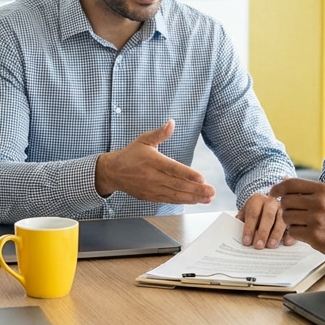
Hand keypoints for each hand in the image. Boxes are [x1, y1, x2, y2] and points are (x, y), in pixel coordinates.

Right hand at [94, 120, 214, 204]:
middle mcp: (153, 176)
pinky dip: (183, 201)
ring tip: (207, 198)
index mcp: (152, 161)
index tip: (202, 178)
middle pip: (177, 185)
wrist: (113, 172)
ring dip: (193, 198)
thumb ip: (160, 133)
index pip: (173, 169)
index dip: (188, 174)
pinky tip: (195, 201)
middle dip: (196, 189)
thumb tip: (171, 123)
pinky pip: (169, 200)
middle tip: (211, 191)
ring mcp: (152, 188)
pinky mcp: (151, 196)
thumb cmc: (130, 155)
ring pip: (175, 195)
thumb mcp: (143, 140)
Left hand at [237, 192, 292, 248]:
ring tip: (271, 246)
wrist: (264, 204)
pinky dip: (291, 234)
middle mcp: (271, 201)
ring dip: (276, 233)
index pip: (253, 214)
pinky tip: (286, 243)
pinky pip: (293, 225)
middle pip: (268, 216)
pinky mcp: (292, 216)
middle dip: (263, 232)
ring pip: (282, 220)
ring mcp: (283, 208)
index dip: (249, 228)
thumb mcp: (244, 214)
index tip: (246, 242)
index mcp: (257, 199)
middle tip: (258, 246)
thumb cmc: (253, 213)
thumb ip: (241, 223)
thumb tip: (237, 238)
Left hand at [270, 178, 324, 261]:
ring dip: (291, 222)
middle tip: (295, 213)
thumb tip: (285, 178)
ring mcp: (316, 219)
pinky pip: (292, 232)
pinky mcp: (315, 236)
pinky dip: (296, 233)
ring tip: (303, 223)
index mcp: (323, 189)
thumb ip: (307, 189)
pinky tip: (307, 232)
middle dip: (286, 208)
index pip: (291, 184)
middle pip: (286, 202)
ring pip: (287, 217)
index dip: (278, 188)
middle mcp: (319, 202)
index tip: (273, 193)